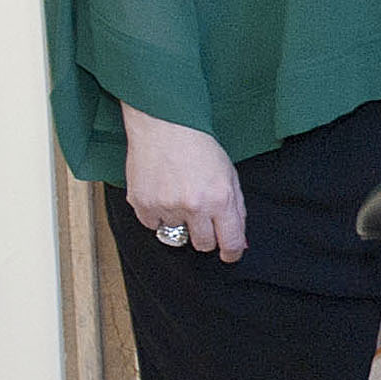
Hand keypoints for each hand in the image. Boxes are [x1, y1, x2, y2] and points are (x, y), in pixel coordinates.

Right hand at [120, 104, 248, 262]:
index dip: (230, 253)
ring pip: (176, 233)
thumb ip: (235, 211)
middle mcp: (194, 205)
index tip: (228, 254)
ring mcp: (166, 206)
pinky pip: (153, 225)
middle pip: (202, 244)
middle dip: (205, 235)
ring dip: (178, 219)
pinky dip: (157, 214)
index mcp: (219, 199)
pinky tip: (161, 191)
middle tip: (200, 214)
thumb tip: (238, 244)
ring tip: (177, 191)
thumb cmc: (199, 147)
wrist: (165, 125)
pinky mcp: (143, 204)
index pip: (229, 243)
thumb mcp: (229, 175)